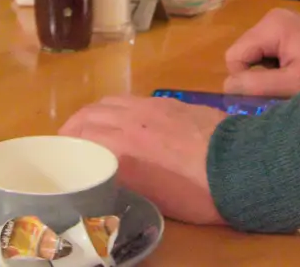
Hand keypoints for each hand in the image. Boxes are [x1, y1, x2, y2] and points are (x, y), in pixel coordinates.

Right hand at [59, 96, 225, 224]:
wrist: (239, 165)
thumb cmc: (198, 193)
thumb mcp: (157, 199)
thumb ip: (128, 181)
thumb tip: (112, 177)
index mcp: (123, 150)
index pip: (80, 138)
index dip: (65, 146)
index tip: (60, 156)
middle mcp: (130, 122)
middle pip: (89, 115)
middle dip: (74, 127)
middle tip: (69, 141)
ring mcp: (149, 107)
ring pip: (108, 102)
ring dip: (94, 113)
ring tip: (91, 125)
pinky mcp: (167, 101)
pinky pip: (130, 98)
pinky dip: (116, 106)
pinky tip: (122, 117)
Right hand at [223, 8, 299, 95]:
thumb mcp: (294, 83)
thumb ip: (258, 85)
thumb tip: (226, 87)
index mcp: (271, 26)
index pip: (234, 56)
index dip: (245, 79)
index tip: (269, 92)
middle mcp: (272, 18)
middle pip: (244, 55)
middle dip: (258, 75)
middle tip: (285, 86)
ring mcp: (281, 23)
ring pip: (255, 57)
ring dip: (269, 74)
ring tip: (295, 79)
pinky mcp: (289, 31)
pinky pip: (268, 54)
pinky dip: (278, 68)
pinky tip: (298, 72)